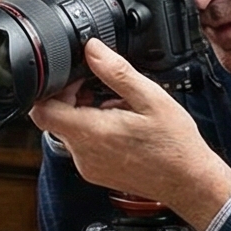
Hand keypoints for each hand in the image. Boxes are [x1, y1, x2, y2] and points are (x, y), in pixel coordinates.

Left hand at [29, 39, 230, 228]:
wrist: (189, 182)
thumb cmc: (174, 145)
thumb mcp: (151, 98)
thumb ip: (116, 72)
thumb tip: (92, 49)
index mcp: (91, 133)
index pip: (41, 111)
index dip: (50, 89)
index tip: (73, 79)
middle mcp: (83, 153)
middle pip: (53, 118)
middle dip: (69, 98)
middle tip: (96, 87)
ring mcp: (87, 165)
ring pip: (67, 130)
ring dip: (82, 113)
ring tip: (114, 106)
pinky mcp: (94, 172)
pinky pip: (81, 145)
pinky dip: (92, 129)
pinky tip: (118, 124)